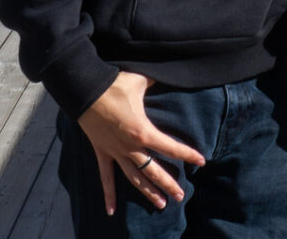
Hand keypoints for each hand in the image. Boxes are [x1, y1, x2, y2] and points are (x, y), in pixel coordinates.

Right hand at [78, 70, 202, 213]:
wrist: (85, 90)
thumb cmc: (114, 84)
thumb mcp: (141, 80)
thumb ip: (157, 82)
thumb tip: (170, 73)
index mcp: (142, 131)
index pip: (170, 146)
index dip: (187, 154)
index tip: (201, 162)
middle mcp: (130, 147)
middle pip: (153, 171)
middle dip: (168, 184)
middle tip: (181, 196)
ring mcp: (115, 152)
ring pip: (134, 178)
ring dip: (148, 192)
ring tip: (161, 204)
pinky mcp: (102, 152)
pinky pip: (106, 177)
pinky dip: (109, 195)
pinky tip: (111, 212)